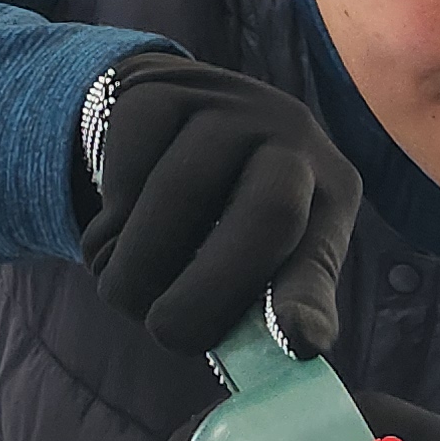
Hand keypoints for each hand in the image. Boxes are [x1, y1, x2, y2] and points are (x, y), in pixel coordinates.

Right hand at [77, 53, 361, 355]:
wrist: (167, 117)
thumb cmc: (220, 212)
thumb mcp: (261, 253)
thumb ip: (267, 303)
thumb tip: (286, 351)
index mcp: (331, 193)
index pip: (323, 252)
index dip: (308, 298)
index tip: (298, 343)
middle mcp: (294, 139)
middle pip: (266, 216)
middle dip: (207, 293)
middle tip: (165, 334)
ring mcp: (231, 106)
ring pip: (179, 196)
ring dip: (136, 265)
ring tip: (122, 289)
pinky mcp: (165, 89)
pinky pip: (127, 167)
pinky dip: (108, 217)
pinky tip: (112, 229)